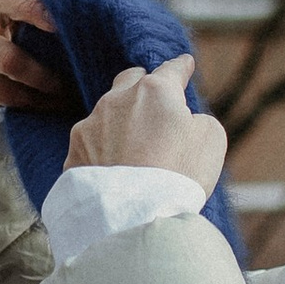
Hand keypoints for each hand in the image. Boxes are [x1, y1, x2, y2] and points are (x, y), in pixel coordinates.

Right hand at [0, 0, 74, 112]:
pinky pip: (9, 94)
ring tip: (71, 90)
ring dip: (46, 78)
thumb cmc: (21, 34)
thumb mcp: (33, 17)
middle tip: (65, 30)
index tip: (80, 8)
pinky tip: (57, 105)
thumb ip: (60, 11)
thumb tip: (104, 10)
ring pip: (11, 60)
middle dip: (37, 11)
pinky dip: (38, 102)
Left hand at [65, 56, 226, 196]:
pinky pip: (91, 145)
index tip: (184, 65)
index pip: (171, 70)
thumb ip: (198, 120)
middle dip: (143, 86)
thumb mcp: (211, 140)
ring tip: (133, 148)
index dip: (181, 67)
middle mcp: (117, 100)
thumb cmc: (179, 177)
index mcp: (154, 91)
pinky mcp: (74, 153)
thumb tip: (184, 120)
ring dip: (120, 123)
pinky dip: (102, 152)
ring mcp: (90, 126)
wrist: (135, 218)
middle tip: (154, 102)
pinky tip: (112, 170)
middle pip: (131, 80)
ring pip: (107, 113)